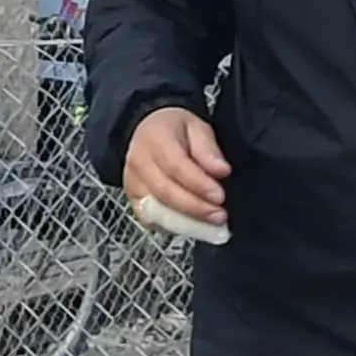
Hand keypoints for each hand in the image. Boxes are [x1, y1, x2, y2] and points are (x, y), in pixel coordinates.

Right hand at [119, 106, 232, 228]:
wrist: (148, 132)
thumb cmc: (175, 130)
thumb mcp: (196, 127)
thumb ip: (208, 149)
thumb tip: (221, 170)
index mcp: (155, 138)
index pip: (176, 166)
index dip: (199, 184)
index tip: (220, 195)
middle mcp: (139, 162)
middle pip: (166, 191)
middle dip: (196, 208)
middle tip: (220, 215)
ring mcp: (133, 183)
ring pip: (158, 210)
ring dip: (187, 222)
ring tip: (211, 226)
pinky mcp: (134, 200)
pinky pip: (152, 220)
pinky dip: (174, 227)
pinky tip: (194, 228)